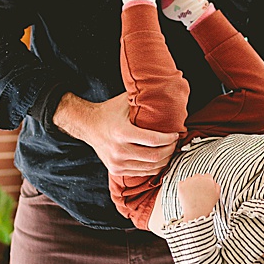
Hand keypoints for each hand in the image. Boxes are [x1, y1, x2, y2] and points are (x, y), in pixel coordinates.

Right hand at [53, 92, 177, 173]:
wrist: (87, 125)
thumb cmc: (109, 112)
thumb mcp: (125, 102)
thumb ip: (143, 98)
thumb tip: (165, 91)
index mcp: (122, 132)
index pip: (154, 140)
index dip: (169, 139)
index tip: (176, 134)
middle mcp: (119, 150)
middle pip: (154, 156)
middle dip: (170, 150)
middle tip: (175, 143)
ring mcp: (117, 162)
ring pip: (150, 168)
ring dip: (165, 161)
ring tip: (170, 151)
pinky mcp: (116, 169)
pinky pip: (142, 173)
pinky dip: (154, 168)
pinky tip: (160, 159)